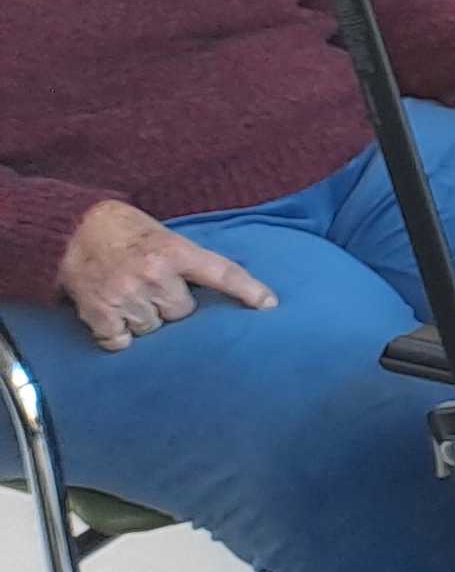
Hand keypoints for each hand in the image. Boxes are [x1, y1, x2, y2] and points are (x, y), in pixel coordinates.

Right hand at [56, 200, 274, 351]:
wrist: (69, 230)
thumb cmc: (122, 230)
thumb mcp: (163, 234)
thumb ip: (186, 259)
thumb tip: (218, 286)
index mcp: (174, 251)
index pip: (222, 272)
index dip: (248, 290)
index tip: (269, 305)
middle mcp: (154, 274)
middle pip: (183, 311)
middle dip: (172, 304)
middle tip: (154, 287)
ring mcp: (127, 296)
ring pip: (154, 328)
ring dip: (145, 318)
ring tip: (129, 295)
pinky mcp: (101, 314)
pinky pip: (122, 341)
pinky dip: (118, 334)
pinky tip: (112, 314)